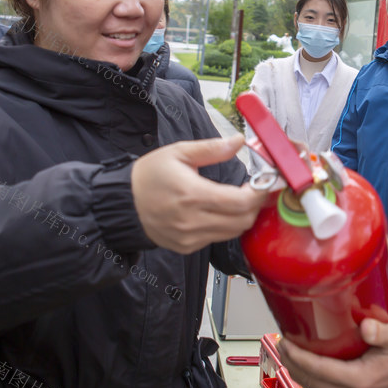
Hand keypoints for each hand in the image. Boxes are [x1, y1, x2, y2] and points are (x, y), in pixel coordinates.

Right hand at [131, 134, 267, 252]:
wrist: (123, 204)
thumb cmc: (149, 176)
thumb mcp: (178, 153)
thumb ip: (212, 148)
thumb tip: (238, 141)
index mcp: (192, 195)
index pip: (240, 202)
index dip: (258, 193)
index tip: (263, 183)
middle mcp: (192, 221)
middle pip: (243, 220)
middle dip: (254, 205)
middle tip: (253, 190)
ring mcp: (190, 237)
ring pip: (233, 232)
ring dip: (242, 216)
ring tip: (237, 198)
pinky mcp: (187, 247)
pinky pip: (217, 238)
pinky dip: (225, 225)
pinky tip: (218, 211)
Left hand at [278, 318, 387, 387]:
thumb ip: (382, 332)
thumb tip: (365, 327)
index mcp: (362, 381)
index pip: (320, 370)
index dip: (298, 357)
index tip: (285, 342)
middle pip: (313, 383)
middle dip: (293, 364)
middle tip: (281, 344)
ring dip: (300, 374)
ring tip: (288, 355)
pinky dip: (312, 381)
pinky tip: (307, 368)